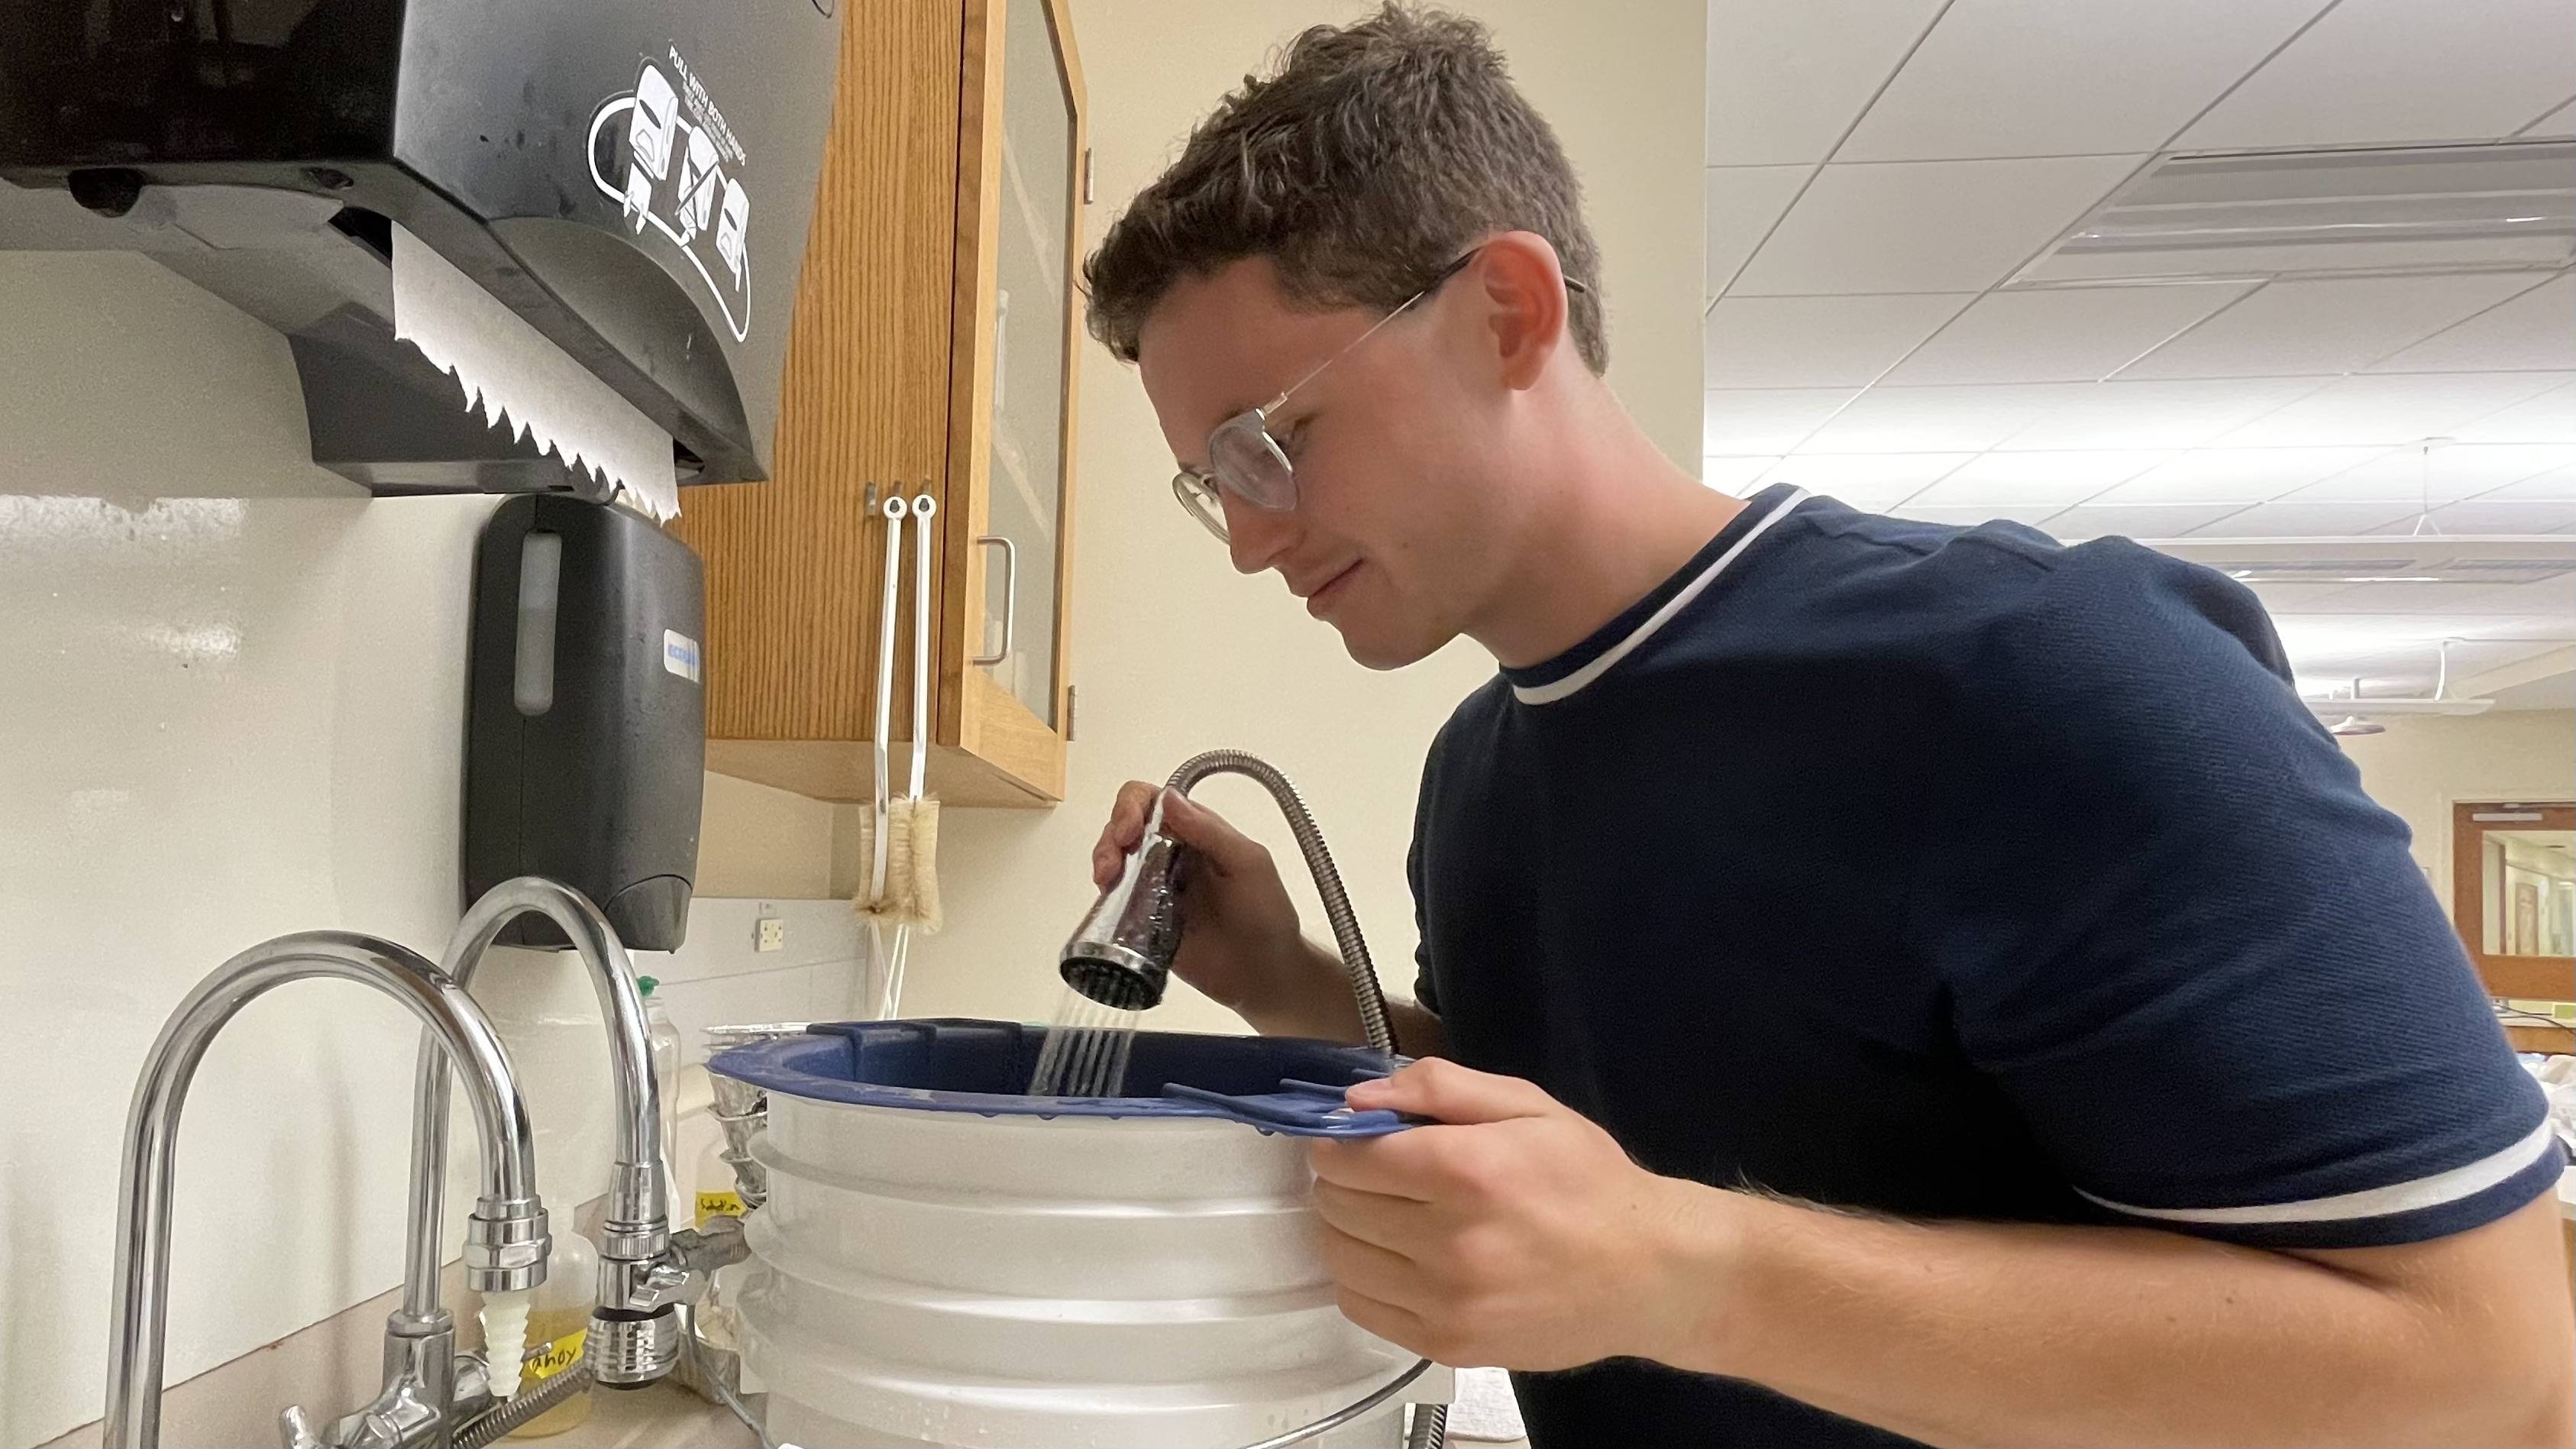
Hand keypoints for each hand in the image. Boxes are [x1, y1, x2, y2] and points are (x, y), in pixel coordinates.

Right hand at [1089, 782, 1334, 1027]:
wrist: (1263, 975)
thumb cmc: (1266, 916)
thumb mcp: (1248, 864)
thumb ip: (1210, 831)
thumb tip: (1168, 798)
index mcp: (1198, 832)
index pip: (1155, 801)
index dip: (1133, 806)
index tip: (1129, 831)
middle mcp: (1172, 854)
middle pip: (1126, 826)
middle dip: (1111, 835)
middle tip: (1112, 863)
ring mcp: (1155, 887)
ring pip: (1116, 859)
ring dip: (1103, 860)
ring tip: (1107, 880)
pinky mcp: (1143, 920)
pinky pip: (1115, 899)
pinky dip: (1105, 894)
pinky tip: (1108, 899)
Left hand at [1309, 1058, 1719, 1371]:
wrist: (1651, 1275)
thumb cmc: (1590, 1183)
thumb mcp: (1528, 1106)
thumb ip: (1439, 1087)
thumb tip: (1358, 1097)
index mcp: (1468, 1171)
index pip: (1350, 1156)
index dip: (1342, 1142)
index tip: (1358, 1141)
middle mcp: (1449, 1241)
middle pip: (1337, 1205)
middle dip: (1342, 1181)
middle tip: (1374, 1175)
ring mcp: (1446, 1302)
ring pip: (1339, 1258)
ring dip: (1346, 1230)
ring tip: (1383, 1217)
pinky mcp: (1447, 1345)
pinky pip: (1361, 1307)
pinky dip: (1362, 1278)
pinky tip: (1395, 1260)